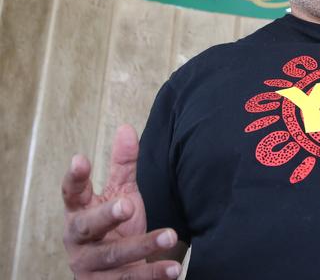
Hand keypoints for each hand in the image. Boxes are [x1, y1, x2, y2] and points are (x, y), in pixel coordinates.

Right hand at [62, 124, 182, 278]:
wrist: (112, 275)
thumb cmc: (115, 227)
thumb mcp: (119, 194)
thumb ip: (122, 165)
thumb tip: (126, 127)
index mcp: (79, 213)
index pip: (72, 194)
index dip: (75, 178)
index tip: (79, 159)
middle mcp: (80, 241)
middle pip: (89, 227)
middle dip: (107, 216)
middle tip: (127, 205)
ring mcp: (92, 267)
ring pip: (115, 257)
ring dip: (144, 246)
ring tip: (170, 236)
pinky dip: (154, 274)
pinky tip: (174, 269)